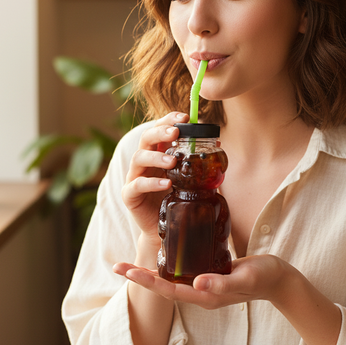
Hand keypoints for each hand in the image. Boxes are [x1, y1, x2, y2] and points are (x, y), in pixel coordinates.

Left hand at [114, 254, 291, 309]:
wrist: (277, 279)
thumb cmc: (263, 277)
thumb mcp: (245, 277)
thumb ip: (222, 283)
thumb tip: (196, 283)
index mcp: (206, 295)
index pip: (169, 289)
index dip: (147, 280)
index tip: (127, 271)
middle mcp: (201, 292)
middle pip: (164, 286)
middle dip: (140, 277)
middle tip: (118, 266)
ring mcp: (204, 285)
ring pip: (171, 280)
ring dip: (150, 272)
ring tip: (132, 265)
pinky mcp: (209, 275)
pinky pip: (183, 272)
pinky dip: (168, 265)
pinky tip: (163, 256)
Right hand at [121, 111, 188, 247]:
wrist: (165, 227)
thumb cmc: (176, 198)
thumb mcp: (189, 177)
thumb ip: (198, 160)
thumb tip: (216, 143)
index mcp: (157, 152)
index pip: (159, 129)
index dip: (169, 120)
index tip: (185, 117)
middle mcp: (144, 161)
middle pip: (146, 138)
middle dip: (161, 132)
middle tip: (176, 133)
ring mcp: (134, 177)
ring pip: (139, 158)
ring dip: (156, 156)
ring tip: (173, 161)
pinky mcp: (129, 195)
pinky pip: (137, 185)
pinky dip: (151, 183)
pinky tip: (166, 183)